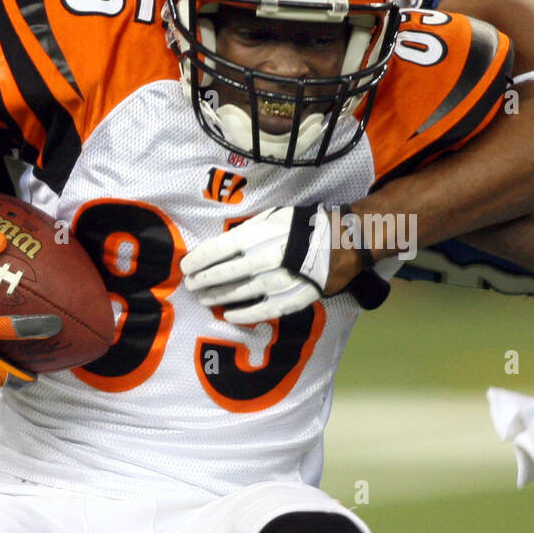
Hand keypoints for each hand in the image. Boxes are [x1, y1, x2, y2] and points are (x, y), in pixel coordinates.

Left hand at [181, 205, 331, 323]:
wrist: (346, 242)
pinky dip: (246, 315)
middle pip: (228, 272)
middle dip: (205, 280)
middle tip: (191, 285)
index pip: (222, 248)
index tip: (187, 266)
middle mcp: (270, 258)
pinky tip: (230, 315)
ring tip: (204, 298)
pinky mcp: (296, 297)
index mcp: (264, 234)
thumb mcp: (276, 217)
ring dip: (219, 297)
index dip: (201, 259)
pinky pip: (265, 310)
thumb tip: (222, 245)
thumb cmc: (306, 226)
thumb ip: (249, 230)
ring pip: (243, 292)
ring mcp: (283, 280)